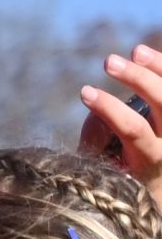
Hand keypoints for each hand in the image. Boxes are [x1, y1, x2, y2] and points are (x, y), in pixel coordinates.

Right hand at [79, 45, 161, 198]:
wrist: (157, 187)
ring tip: (135, 51)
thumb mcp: (104, 171)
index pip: (134, 128)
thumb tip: (99, 109)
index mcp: (152, 160)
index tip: (84, 92)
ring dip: (157, 67)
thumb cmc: (124, 180)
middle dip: (137, 79)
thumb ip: (97, 142)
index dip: (109, 108)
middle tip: (109, 62)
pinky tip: (147, 55)